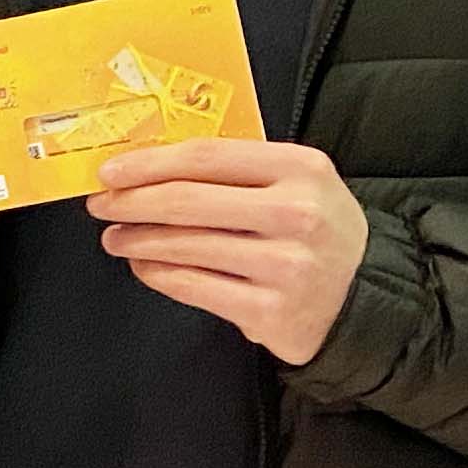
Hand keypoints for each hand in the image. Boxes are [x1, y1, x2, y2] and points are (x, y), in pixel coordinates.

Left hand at [88, 140, 367, 367]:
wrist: (366, 297)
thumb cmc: (316, 231)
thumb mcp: (296, 183)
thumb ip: (237, 169)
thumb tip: (150, 164)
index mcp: (302, 169)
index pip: (207, 157)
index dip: (149, 163)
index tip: (110, 171)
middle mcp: (297, 215)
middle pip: (188, 201)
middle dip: (131, 202)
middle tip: (101, 205)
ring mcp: (285, 266)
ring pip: (184, 246)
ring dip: (136, 239)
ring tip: (115, 236)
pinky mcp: (269, 311)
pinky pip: (193, 287)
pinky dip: (158, 274)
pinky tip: (144, 265)